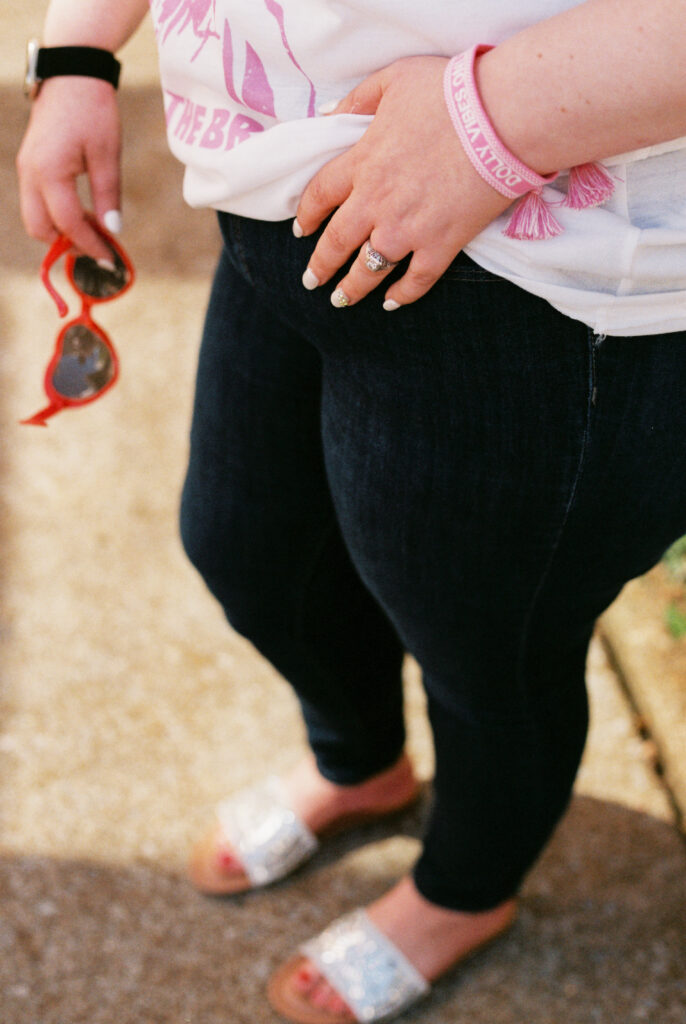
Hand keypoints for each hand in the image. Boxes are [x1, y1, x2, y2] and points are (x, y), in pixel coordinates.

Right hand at [16, 76, 121, 263]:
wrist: (71, 73)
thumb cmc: (92, 109)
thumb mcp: (107, 154)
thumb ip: (108, 195)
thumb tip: (112, 231)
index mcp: (49, 172)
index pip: (67, 223)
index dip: (89, 245)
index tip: (110, 259)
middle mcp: (30, 173)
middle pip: (40, 228)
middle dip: (68, 244)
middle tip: (99, 248)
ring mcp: (26, 169)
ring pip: (35, 218)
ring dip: (62, 231)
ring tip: (95, 230)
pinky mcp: (30, 165)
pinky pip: (38, 202)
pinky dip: (57, 216)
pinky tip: (83, 212)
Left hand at [295, 56, 512, 309]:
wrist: (500, 117)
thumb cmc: (449, 93)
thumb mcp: (394, 79)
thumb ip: (357, 98)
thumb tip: (327, 114)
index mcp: (363, 162)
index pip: (320, 195)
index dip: (307, 215)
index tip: (300, 231)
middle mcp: (377, 202)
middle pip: (337, 242)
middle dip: (320, 265)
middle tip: (311, 281)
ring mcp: (408, 228)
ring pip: (369, 269)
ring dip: (352, 289)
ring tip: (341, 300)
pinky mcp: (441, 244)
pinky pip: (416, 281)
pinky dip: (402, 295)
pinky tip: (391, 303)